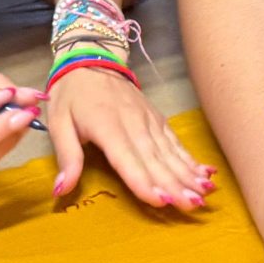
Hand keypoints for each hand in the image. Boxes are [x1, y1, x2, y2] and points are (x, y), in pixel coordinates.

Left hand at [43, 63, 217, 209]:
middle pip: (155, 160)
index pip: (127, 159)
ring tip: (204, 194)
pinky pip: (175, 142)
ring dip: (188, 174)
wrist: (91, 58)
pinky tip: (205, 173)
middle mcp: (133, 124)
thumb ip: (67, 157)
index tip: (160, 201)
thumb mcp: (58, 123)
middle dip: (175, 184)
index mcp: (106, 127)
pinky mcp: (157, 119)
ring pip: (170, 152)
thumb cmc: (72, 95)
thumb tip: (61, 189)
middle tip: (192, 205)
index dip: (143, 181)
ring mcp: (149, 120)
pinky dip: (191, 159)